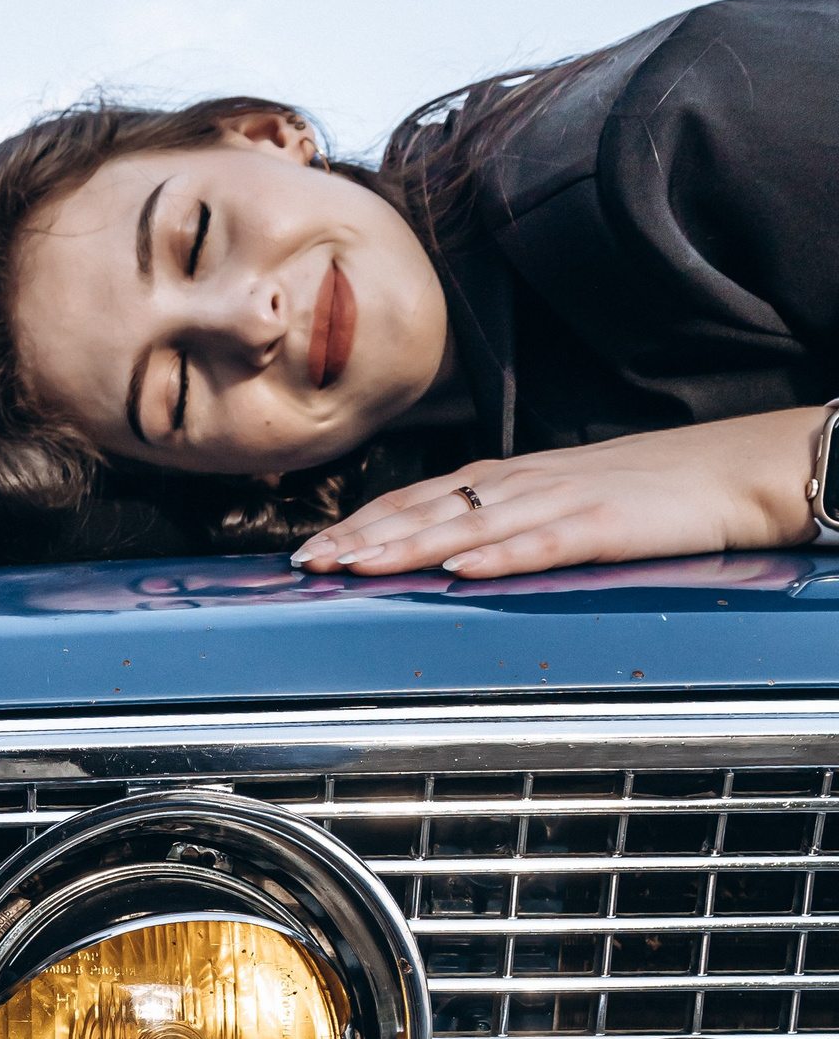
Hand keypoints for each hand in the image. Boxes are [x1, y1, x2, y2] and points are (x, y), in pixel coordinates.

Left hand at [292, 409, 825, 580]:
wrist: (734, 468)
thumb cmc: (649, 490)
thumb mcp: (562, 501)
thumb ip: (506, 523)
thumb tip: (447, 554)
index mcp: (511, 478)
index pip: (419, 498)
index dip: (362, 522)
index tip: (310, 550)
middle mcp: (524, 483)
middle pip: (427, 509)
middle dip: (361, 537)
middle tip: (305, 564)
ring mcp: (562, 499)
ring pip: (469, 524)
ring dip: (407, 546)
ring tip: (354, 566)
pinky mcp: (604, 523)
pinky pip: (543, 542)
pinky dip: (499, 556)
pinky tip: (461, 570)